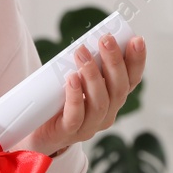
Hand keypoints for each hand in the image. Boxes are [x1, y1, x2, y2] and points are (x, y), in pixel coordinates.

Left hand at [24, 34, 146, 157]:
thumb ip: (86, 64)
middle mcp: (107, 114)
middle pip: (119, 89)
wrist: (35, 131)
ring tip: (82, 52)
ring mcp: (89, 126)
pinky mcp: (67, 132)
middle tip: (105, 39)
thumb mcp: (77, 78)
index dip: (137, 61)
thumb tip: (89, 40)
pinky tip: (72, 78)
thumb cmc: (58, 99)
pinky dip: (76, 96)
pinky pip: (76, 116)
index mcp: (113, 99)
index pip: (132, 80)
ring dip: (92, 75)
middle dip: (114, 62)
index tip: (136, 40)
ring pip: (100, 102)